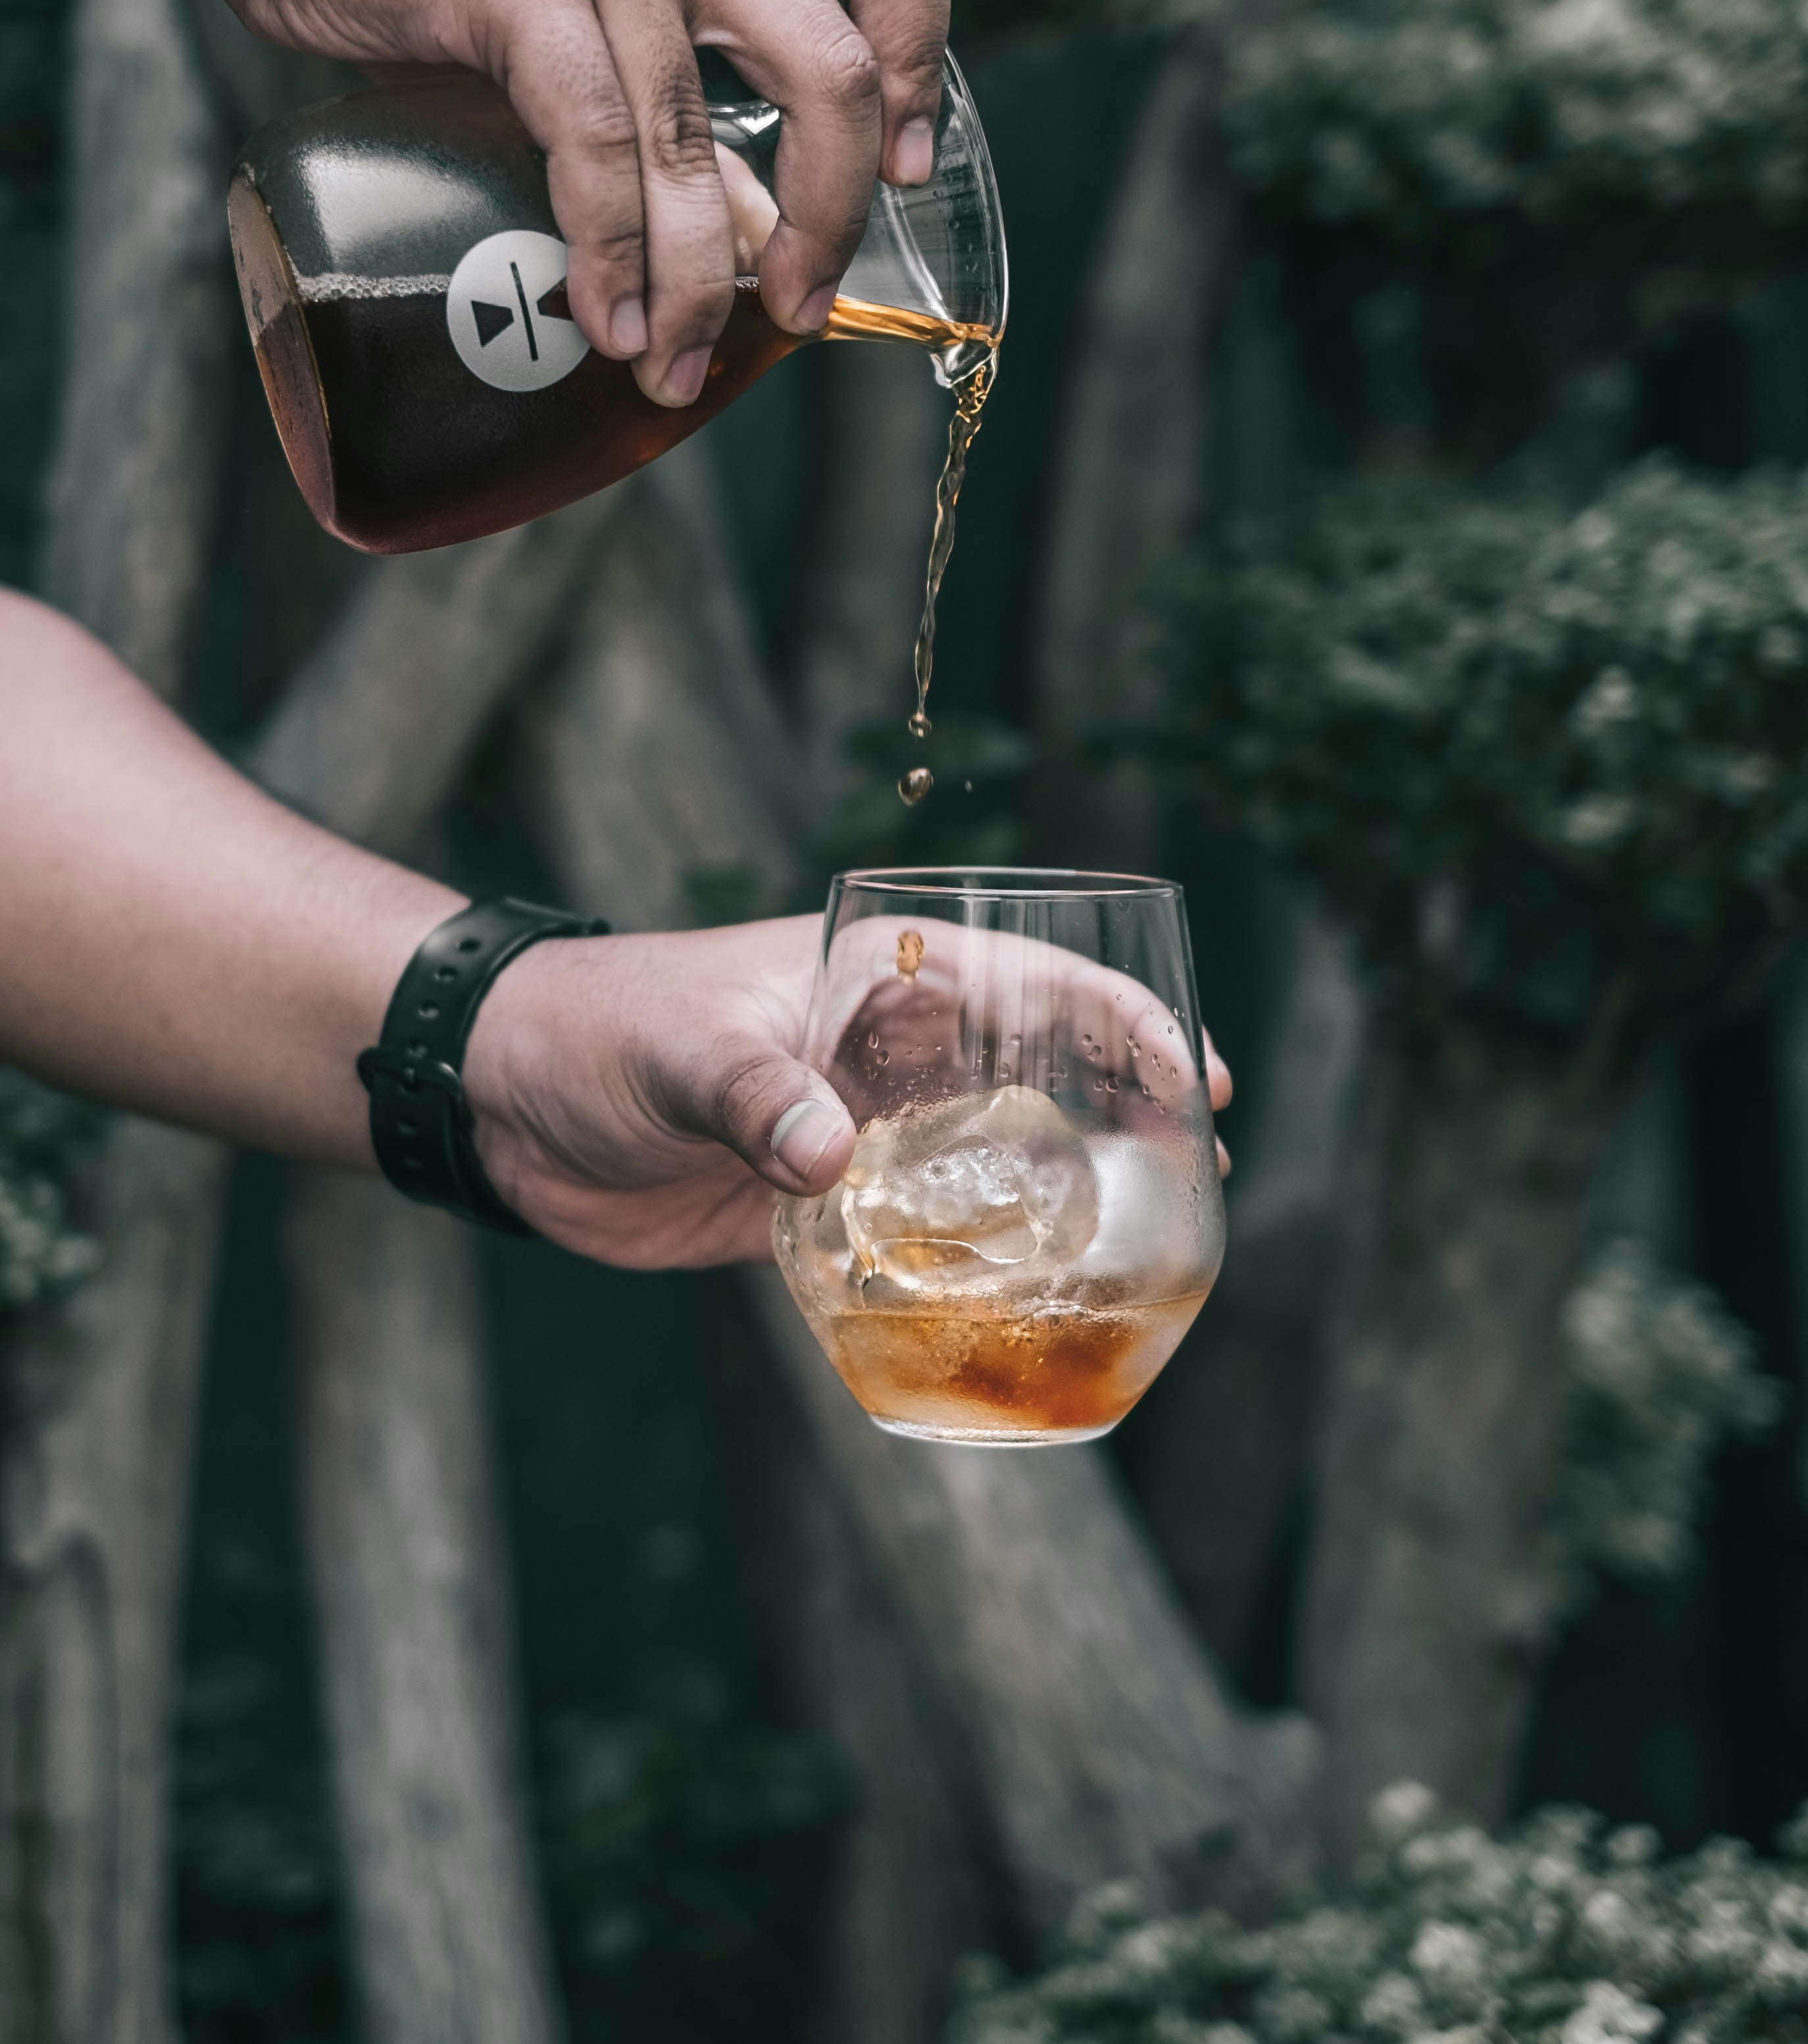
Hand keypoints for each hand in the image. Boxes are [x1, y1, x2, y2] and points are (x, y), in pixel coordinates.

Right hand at [0, 0, 949, 409]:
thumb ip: (670, 73)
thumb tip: (747, 234)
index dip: (919, 69)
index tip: (893, 168)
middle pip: (831, 72)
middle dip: (829, 221)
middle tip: (800, 311)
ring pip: (700, 145)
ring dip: (703, 285)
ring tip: (678, 368)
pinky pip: (597, 148)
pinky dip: (613, 257)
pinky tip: (611, 322)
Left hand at [461, 914, 1231, 1269]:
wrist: (504, 1098)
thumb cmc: (598, 1029)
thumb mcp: (686, 1048)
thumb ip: (758, 1097)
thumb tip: (829, 1156)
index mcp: (877, 978)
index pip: (1036, 979)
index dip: (1126, 1021)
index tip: (1197, 1077)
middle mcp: (886, 1049)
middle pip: (1039, 1070)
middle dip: (1125, 1113)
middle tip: (1200, 1178)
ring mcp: (859, 1127)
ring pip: (992, 1154)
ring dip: (1062, 1195)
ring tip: (1141, 1252)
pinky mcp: (818, 1203)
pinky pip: (920, 1232)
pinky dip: (970, 1263)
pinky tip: (1018, 1305)